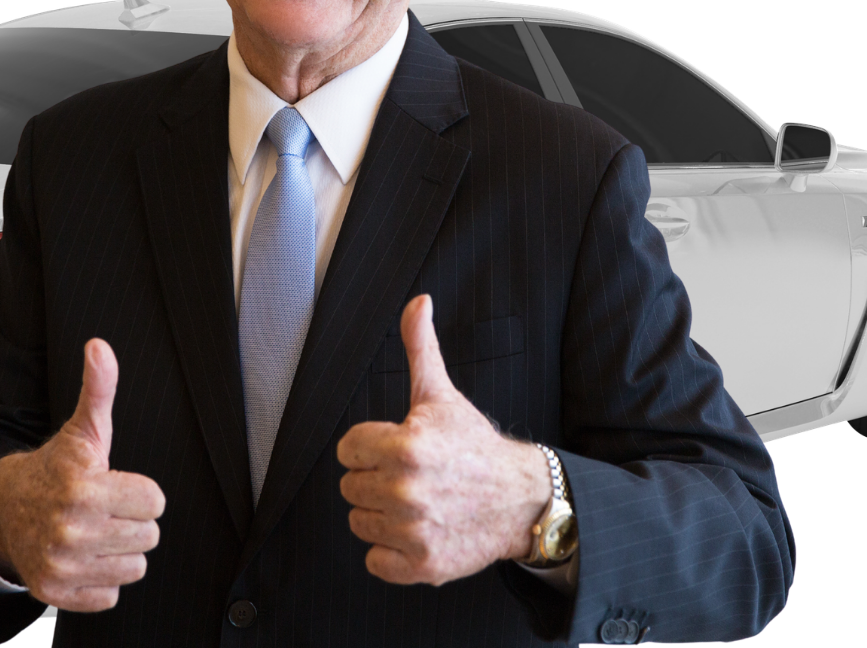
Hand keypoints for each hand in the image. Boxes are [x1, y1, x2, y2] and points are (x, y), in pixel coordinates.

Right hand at [0, 338, 165, 610]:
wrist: (4, 509)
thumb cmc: (53, 470)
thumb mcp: (82, 430)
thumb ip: (98, 389)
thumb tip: (100, 347)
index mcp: (84, 489)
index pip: (155, 501)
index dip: (140, 491)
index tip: (116, 485)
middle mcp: (72, 531)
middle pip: (149, 535)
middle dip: (131, 520)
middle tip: (104, 508)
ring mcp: (63, 566)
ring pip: (135, 567)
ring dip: (119, 551)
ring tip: (94, 531)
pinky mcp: (56, 593)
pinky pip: (111, 594)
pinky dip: (100, 578)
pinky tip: (83, 555)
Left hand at [337, 295, 551, 584]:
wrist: (520, 499)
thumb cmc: (474, 445)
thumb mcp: (441, 395)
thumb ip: (420, 347)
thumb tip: (418, 302)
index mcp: (405, 446)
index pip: (346, 450)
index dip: (369, 446)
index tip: (395, 447)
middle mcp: (407, 490)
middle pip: (350, 487)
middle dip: (375, 479)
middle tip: (410, 475)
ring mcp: (414, 530)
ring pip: (360, 523)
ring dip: (382, 515)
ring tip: (415, 501)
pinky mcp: (423, 565)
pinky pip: (375, 561)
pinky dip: (391, 552)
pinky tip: (417, 530)